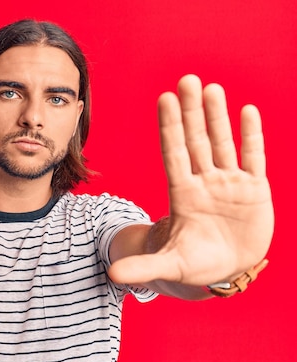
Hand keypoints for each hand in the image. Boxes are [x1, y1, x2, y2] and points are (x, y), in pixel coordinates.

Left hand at [109, 75, 273, 286]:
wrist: (226, 268)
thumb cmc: (195, 264)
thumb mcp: (170, 266)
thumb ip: (143, 268)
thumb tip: (111, 275)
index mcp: (183, 194)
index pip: (174, 153)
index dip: (169, 127)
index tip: (163, 99)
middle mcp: (204, 182)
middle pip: (196, 141)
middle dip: (190, 112)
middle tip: (185, 80)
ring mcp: (230, 184)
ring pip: (223, 143)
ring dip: (218, 117)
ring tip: (212, 88)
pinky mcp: (255, 190)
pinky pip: (254, 158)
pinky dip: (252, 136)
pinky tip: (247, 111)